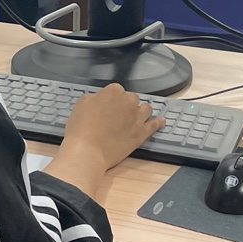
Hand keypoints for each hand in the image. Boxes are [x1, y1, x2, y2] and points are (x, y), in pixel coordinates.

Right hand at [48, 85, 166, 200]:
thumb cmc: (81, 128)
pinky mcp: (142, 133)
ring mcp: (137, 118)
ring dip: (141, 112)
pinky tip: (161, 122)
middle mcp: (129, 102)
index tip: (107, 107)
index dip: (111, 100)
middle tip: (117, 115)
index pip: (116, 91)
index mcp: (114, 91)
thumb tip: (101, 100)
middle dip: (126, 105)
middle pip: (132, 99)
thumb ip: (96, 98)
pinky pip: (154, 125)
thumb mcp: (82, 103)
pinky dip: (158, 123)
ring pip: (146, 109)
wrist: (88, 151)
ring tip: (135, 117)